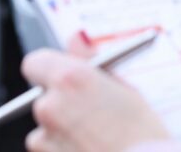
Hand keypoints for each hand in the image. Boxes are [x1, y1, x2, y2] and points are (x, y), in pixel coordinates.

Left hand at [21, 35, 170, 151]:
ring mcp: (44, 138)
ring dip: (63, 132)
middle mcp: (50, 106)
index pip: (36, 62)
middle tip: (93, 115)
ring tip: (96, 140)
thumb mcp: (128, 90)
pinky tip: (90, 151)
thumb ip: (92, 60)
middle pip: (43, 98)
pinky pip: (49, 151)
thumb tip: (75, 40)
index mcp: (71, 79)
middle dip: (63, 104)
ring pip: (45, 129)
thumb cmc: (144, 138)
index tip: (66, 77)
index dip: (50, 69)